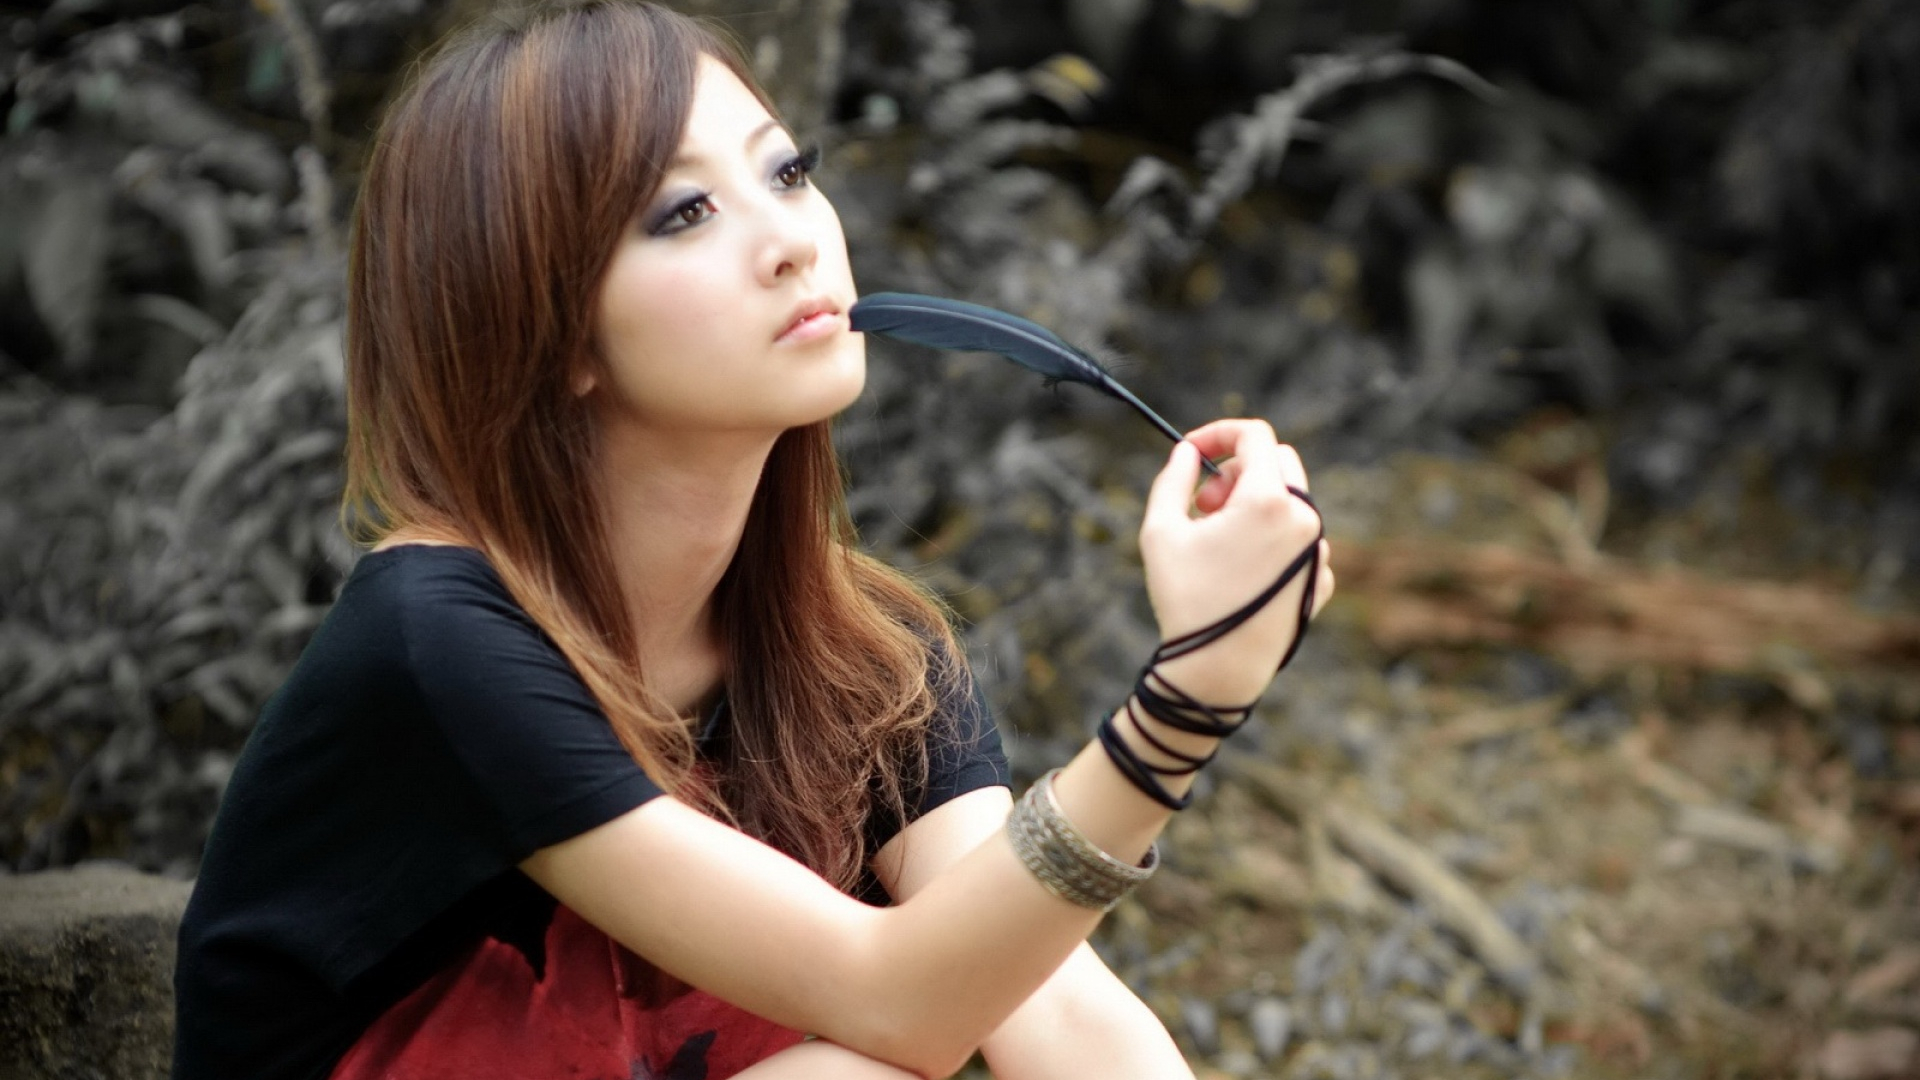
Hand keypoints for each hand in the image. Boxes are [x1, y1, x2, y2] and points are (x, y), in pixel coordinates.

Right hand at [1137, 419, 1334, 706]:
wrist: (1218, 670)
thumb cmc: (1185, 599)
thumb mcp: (1160, 530)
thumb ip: (1173, 478)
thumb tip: (1187, 452)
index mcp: (1269, 500)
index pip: (1254, 436)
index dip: (1219, 434)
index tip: (1193, 452)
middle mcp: (1304, 518)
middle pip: (1277, 462)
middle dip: (1235, 471)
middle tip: (1202, 505)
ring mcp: (1318, 550)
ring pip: (1289, 500)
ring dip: (1252, 506)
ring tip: (1216, 544)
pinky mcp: (1321, 579)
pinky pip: (1299, 538)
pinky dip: (1270, 539)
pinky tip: (1241, 572)